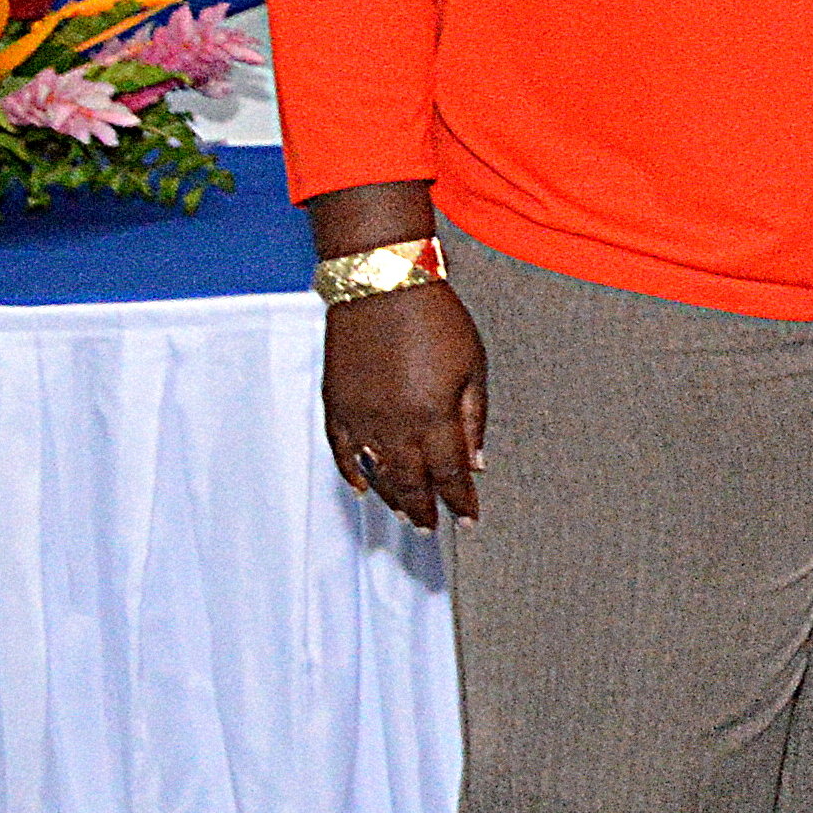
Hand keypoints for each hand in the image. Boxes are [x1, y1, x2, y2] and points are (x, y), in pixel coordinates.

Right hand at [323, 280, 488, 525]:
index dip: (460, 501)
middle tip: (432, 529)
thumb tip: (477, 464)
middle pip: (412, 482)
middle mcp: (394, 423)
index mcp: (433, 415)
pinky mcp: (336, 403)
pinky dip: (352, 473)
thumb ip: (474, 419)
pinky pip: (342, 451)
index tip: (467, 520)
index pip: (450, 474)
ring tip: (407, 516)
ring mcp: (360, 416)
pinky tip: (365, 489)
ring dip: (393, 499)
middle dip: (425, 510)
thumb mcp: (473, 366)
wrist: (382, 284)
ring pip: (377, 472)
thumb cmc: (436, 318)